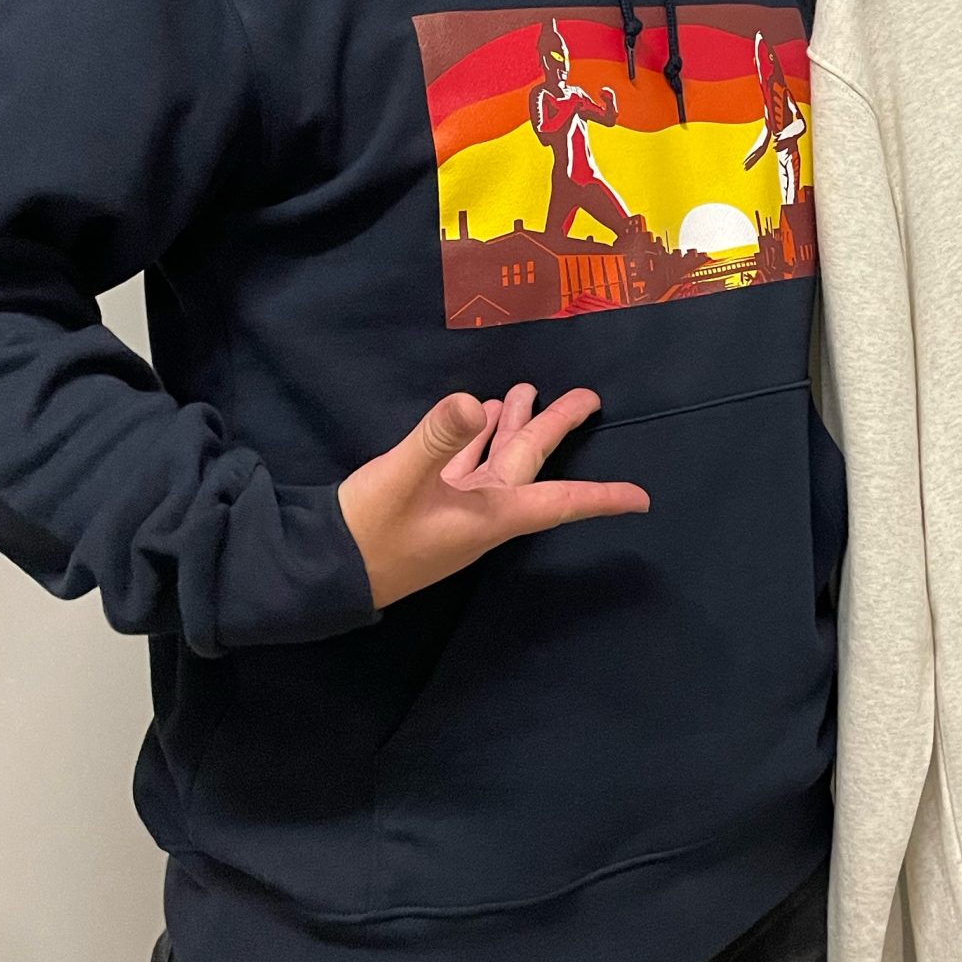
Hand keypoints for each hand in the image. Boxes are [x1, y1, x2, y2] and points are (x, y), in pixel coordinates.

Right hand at [338, 384, 649, 610]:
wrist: (319, 570)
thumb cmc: (368, 532)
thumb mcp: (400, 481)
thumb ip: (436, 439)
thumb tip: (476, 402)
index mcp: (489, 515)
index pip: (559, 504)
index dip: (601, 498)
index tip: (642, 499)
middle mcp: (480, 512)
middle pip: (530, 465)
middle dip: (555, 428)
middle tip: (587, 395)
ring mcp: (452, 508)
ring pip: (497, 461)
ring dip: (513, 427)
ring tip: (524, 391)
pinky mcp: (426, 502)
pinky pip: (464, 465)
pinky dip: (474, 439)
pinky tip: (476, 415)